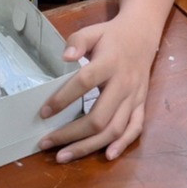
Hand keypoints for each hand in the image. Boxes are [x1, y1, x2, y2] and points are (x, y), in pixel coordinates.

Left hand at [37, 17, 158, 162]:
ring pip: (115, 129)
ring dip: (89, 146)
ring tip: (64, 156)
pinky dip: (122, 145)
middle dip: (70, 134)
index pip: (84, 83)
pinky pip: (135, 128)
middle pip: (99, 117)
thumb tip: (65, 57)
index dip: (63, 99)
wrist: (142, 34)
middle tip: (46, 143)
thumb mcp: (93, 31)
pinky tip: (106, 156)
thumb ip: (77, 41)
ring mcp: (135, 97)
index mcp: (110, 63)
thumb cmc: (112, 35)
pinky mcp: (141, 104)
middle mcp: (124, 84)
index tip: (43, 113)